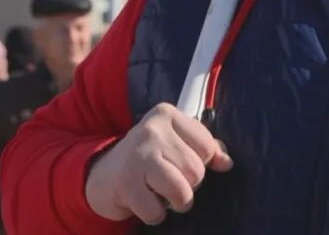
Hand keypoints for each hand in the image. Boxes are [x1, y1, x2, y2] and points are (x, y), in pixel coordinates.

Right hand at [84, 102, 233, 223]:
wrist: (102, 174)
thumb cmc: (146, 158)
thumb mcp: (173, 141)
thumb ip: (203, 145)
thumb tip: (226, 162)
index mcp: (166, 114)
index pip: (207, 146)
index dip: (202, 163)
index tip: (181, 163)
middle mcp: (151, 130)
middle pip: (196, 171)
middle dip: (188, 184)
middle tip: (169, 181)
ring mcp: (138, 155)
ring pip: (182, 191)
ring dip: (176, 202)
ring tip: (163, 195)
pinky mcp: (126, 183)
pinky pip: (157, 211)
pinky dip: (154, 214)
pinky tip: (144, 201)